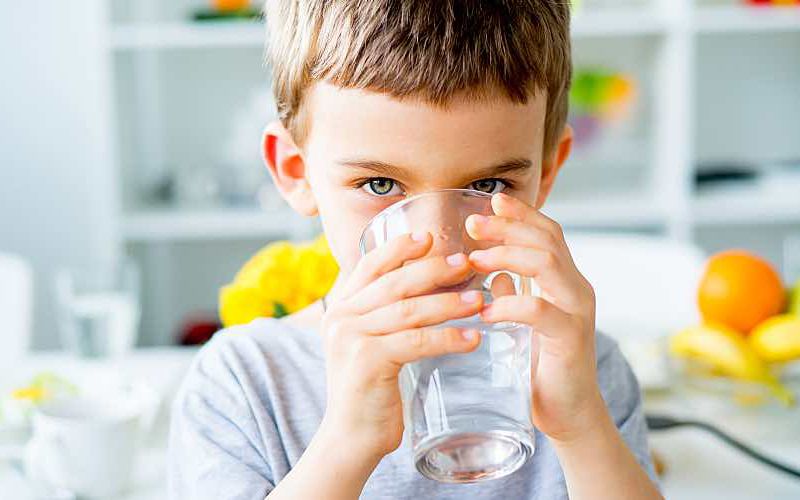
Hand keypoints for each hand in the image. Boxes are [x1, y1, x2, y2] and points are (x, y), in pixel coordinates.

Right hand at [319, 232, 483, 460]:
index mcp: (342, 308)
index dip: (399, 248)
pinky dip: (447, 338)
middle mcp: (341, 317)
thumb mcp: (373, 345)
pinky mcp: (366, 362)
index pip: (369, 265)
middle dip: (433, 270)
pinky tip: (473, 339)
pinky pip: (415, 341)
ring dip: (448, 303)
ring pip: (407, 309)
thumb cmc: (371, 391)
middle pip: (393, 282)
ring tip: (480, 301)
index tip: (429, 237)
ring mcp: (351, 338)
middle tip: (466, 263)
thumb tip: (433, 290)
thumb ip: (389, 318)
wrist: (350, 438)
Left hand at [466, 192, 602, 443]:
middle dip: (509, 226)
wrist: (568, 414)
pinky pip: (540, 309)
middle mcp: (576, 289)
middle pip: (547, 239)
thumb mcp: (523, 324)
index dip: (521, 215)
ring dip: (506, 255)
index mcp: (565, 281)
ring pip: (547, 263)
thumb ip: (514, 296)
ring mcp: (577, 311)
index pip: (548, 234)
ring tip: (474, 260)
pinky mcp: (570, 338)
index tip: (491, 201)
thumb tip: (494, 275)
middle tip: (474, 223)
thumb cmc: (542, 368)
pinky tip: (485, 311)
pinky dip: (510, 305)